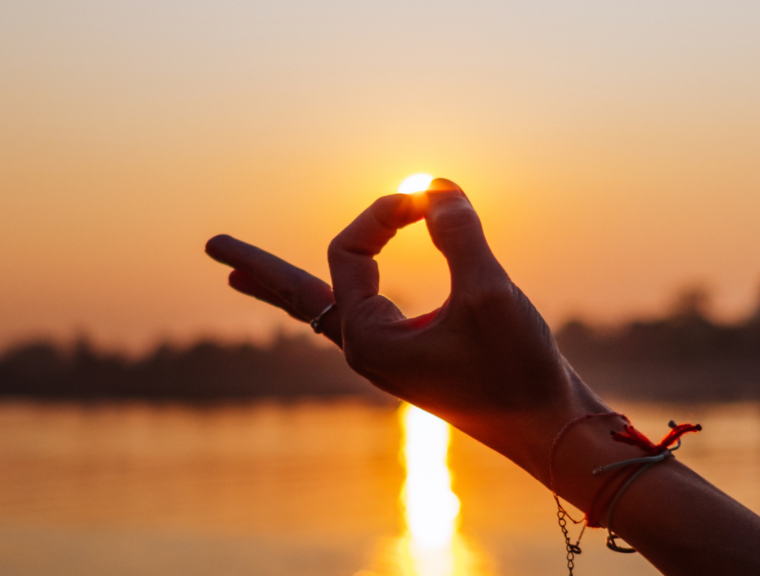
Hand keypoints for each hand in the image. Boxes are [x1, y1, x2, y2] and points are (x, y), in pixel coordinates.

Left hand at [205, 178, 607, 479]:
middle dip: (258, 268)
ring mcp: (387, 356)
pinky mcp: (413, 357)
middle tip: (212, 245)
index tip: (433, 199)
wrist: (548, 429)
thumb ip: (458, 233)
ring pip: (322, 308)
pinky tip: (324, 298)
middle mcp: (367, 349)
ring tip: (239, 278)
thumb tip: (434, 184)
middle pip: (297, 296)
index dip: (384, 212)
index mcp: (368, 339)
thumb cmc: (518, 371)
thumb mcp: (489, 293)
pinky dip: (331, 297)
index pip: (349, 250)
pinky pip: (357, 318)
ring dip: (285, 286)